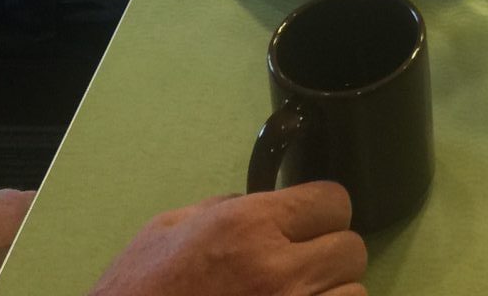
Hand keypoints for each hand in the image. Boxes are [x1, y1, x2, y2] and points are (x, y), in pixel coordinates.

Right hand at [88, 185, 365, 295]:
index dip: (322, 210)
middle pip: (350, 250)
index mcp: (248, 227)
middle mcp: (278, 272)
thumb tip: (257, 201)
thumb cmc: (136, 293)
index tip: (308, 222)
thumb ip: (222, 207)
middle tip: (301, 266)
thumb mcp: (168, 230)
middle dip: (328, 256)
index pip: (334, 200)